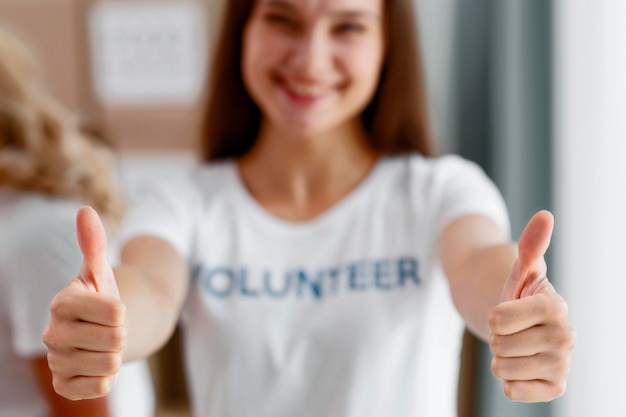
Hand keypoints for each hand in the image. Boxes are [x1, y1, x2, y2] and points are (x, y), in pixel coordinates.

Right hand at [43, 206, 125, 399]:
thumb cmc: (101, 298)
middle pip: (116, 339)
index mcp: (61, 302)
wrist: (99, 331)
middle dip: (122, 333)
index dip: (123, 310)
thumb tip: (85, 210)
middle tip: (110, 328)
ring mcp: (56, 361)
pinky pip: (99, 387)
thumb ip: (94, 244)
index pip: (114, 310)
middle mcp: (52, 333)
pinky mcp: (64, 385)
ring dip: (116, 355)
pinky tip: (97, 365)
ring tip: (104, 345)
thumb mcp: (101, 271)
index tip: (113, 308)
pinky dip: (106, 378)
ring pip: (111, 364)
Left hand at [488, 210, 574, 401]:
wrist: (523, 326)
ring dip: (500, 358)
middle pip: (500, 345)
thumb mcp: (519, 268)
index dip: (493, 315)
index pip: (499, 320)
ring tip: (515, 347)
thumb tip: (544, 215)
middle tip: (511, 330)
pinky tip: (521, 367)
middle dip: (495, 337)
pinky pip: (513, 392)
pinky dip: (508, 382)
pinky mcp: (555, 388)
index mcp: (556, 307)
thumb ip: (530, 244)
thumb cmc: (518, 294)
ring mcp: (563, 365)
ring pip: (503, 369)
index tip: (505, 311)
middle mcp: (566, 338)